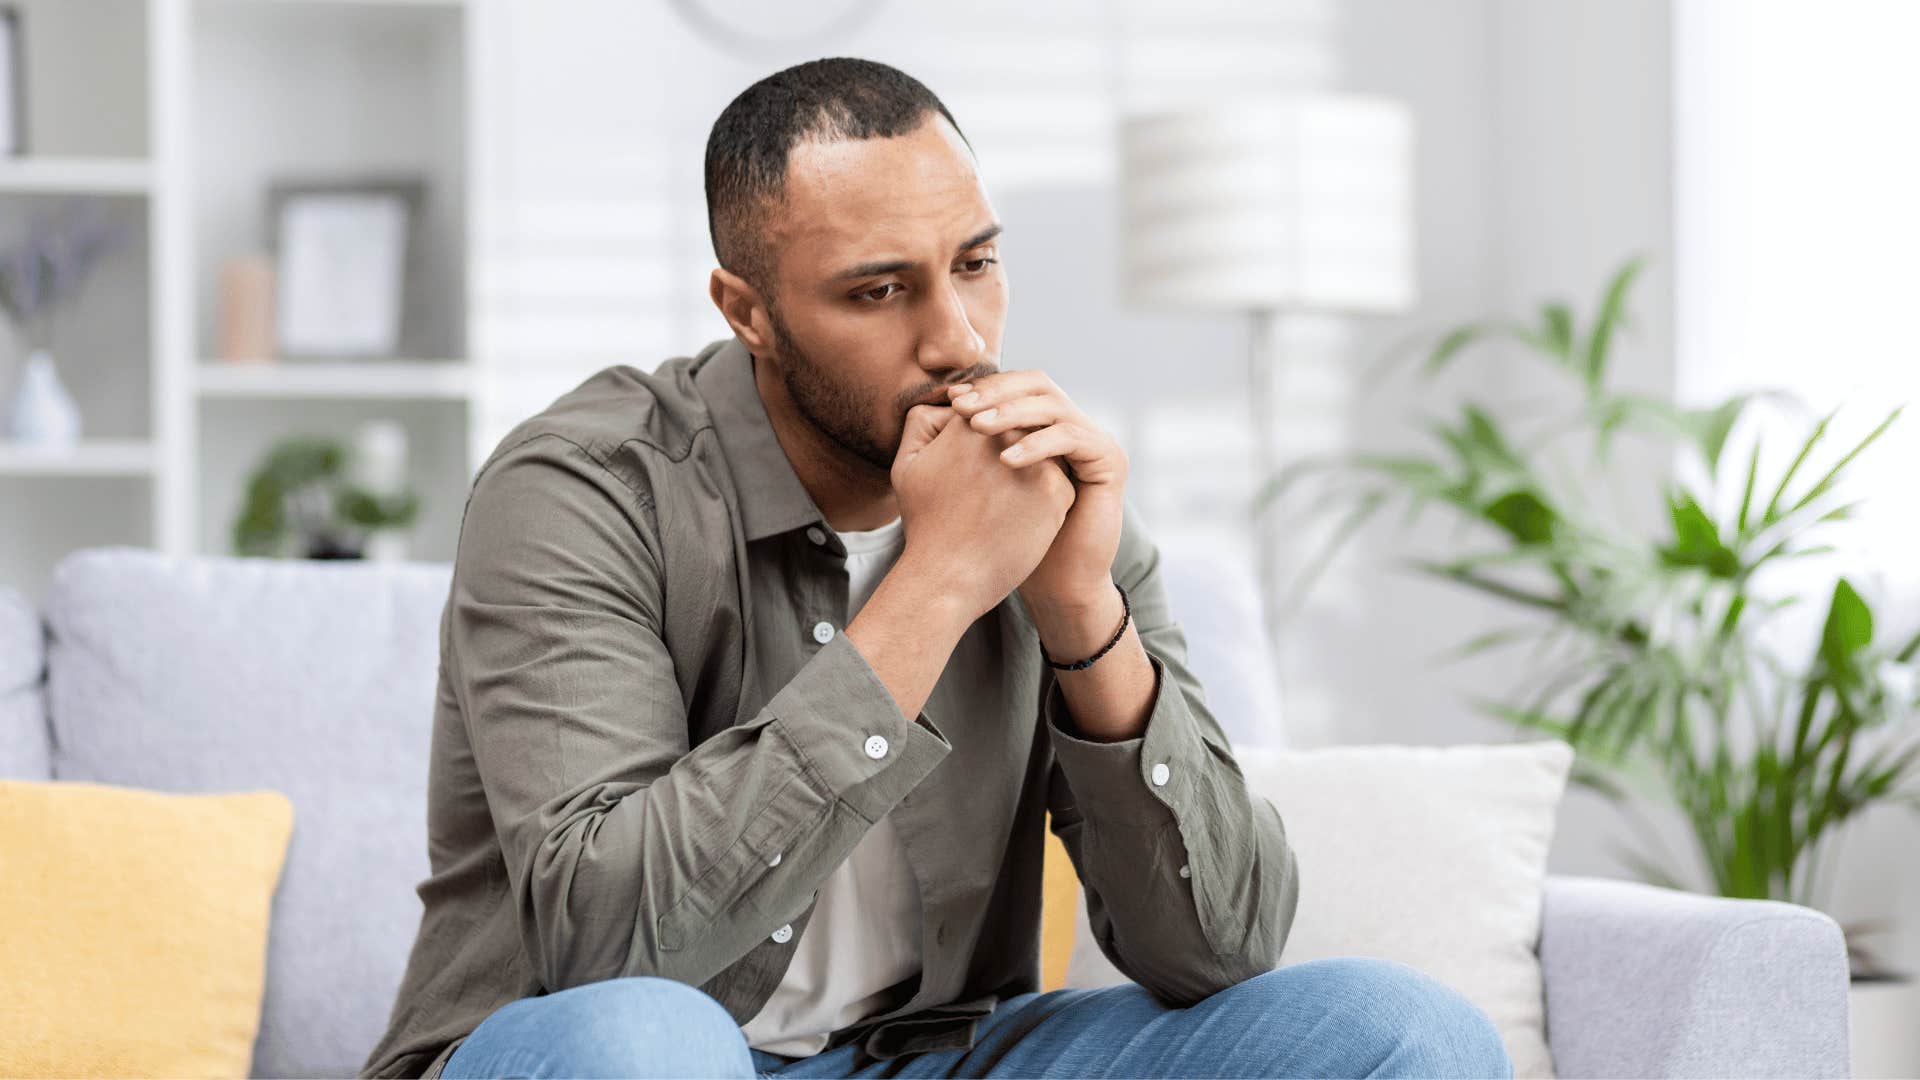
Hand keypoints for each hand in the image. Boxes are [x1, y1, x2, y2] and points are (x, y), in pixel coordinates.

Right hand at [890, 400, 1077, 619]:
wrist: (950, 575)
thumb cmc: (926, 524)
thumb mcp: (907, 465)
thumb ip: (922, 422)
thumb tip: (951, 400)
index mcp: (971, 422)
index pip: (993, 412)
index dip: (985, 439)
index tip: (976, 470)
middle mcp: (1008, 434)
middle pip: (1021, 431)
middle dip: (1012, 453)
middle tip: (993, 490)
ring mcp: (1037, 461)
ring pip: (1044, 454)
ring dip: (1034, 472)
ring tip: (1007, 504)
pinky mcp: (1058, 490)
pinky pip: (1060, 483)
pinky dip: (1045, 500)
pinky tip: (1022, 520)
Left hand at [945, 370, 1128, 612]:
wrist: (1054, 580)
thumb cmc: (1011, 538)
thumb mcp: (981, 483)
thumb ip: (964, 445)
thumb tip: (932, 406)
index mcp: (1046, 426)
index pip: (1016, 386)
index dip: (984, 388)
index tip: (949, 399)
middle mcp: (1072, 425)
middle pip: (1037, 384)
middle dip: (997, 393)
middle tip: (962, 407)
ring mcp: (1093, 440)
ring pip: (1052, 406)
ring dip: (1011, 412)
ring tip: (976, 427)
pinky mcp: (1110, 460)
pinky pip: (1071, 438)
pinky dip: (1037, 444)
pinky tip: (1005, 460)